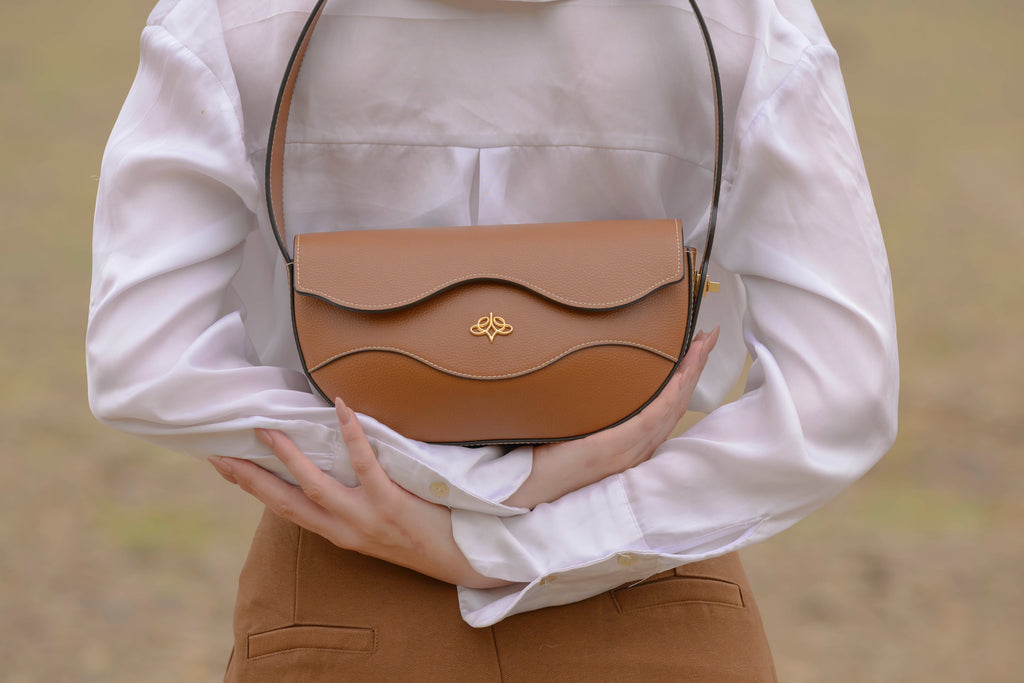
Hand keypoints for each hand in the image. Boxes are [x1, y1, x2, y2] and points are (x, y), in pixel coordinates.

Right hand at [208, 402, 509, 588]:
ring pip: (315, 485)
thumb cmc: (421, 533)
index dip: (251, 487)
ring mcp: (365, 519)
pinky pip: (365, 465)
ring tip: (268, 429)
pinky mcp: (390, 505)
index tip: (223, 465)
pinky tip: (341, 408)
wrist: (460, 561)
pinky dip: (352, 434)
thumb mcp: (375, 524)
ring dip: (289, 456)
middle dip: (250, 477)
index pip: (283, 508)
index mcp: (337, 531)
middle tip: (221, 451)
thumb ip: (351, 499)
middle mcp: (343, 529)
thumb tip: (333, 458)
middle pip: (284, 501)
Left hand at [503, 327, 719, 508]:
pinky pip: (648, 419)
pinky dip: (668, 397)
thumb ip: (595, 406)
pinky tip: (679, 378)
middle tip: (709, 336)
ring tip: (701, 345)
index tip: (698, 348)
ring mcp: (628, 450)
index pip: (668, 406)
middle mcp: (637, 449)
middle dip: (696, 367)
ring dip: (689, 375)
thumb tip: (595, 371)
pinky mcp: (612, 448)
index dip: (687, 378)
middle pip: (677, 403)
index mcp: (632, 444)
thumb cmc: (549, 456)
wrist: (529, 486)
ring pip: (670, 407)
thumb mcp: (579, 426)